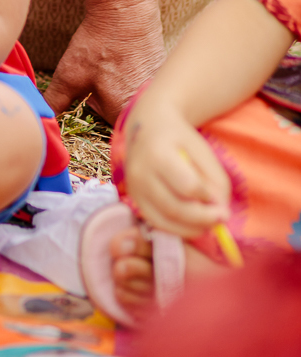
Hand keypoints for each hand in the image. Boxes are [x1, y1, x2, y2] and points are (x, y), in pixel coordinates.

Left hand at [44, 0, 164, 124]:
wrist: (126, 9)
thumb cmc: (99, 43)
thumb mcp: (69, 75)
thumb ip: (56, 103)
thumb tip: (44, 119)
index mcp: (125, 114)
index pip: (109, 133)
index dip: (97, 116)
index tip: (93, 100)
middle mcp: (148, 107)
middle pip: (122, 118)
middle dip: (109, 105)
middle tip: (103, 77)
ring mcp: (159, 90)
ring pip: (133, 102)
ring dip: (122, 92)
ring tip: (115, 68)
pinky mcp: (163, 75)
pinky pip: (144, 87)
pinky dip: (134, 79)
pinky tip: (125, 61)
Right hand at [122, 95, 230, 236]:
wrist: (148, 127)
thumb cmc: (180, 140)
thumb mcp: (203, 152)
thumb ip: (217, 181)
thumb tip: (222, 214)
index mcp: (158, 153)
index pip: (187, 186)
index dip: (208, 197)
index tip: (220, 199)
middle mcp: (140, 172)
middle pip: (175, 208)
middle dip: (203, 219)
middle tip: (222, 219)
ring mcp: (134, 188)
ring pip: (165, 221)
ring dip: (192, 228)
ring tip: (209, 223)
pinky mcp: (134, 200)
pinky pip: (158, 223)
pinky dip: (178, 229)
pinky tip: (192, 223)